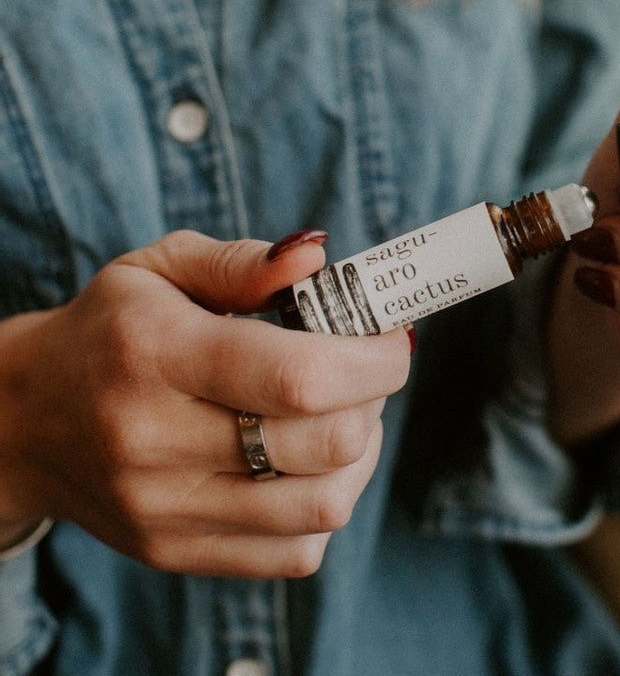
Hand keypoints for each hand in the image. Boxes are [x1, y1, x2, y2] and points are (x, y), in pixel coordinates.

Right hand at [0, 231, 411, 575]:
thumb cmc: (108, 330)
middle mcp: (154, 440)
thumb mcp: (158, 267)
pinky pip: (297, 552)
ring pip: (323, 505)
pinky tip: (311, 462)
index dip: (372, 359)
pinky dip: (329, 504)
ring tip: (345, 413)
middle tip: (367, 367)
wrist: (25, 422)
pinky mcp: (175, 551)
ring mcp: (164, 509)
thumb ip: (242, 262)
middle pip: (324, 443)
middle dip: (375, 397)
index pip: (298, 376)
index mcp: (156, 353)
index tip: (392, 337)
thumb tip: (318, 259)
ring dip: (361, 453)